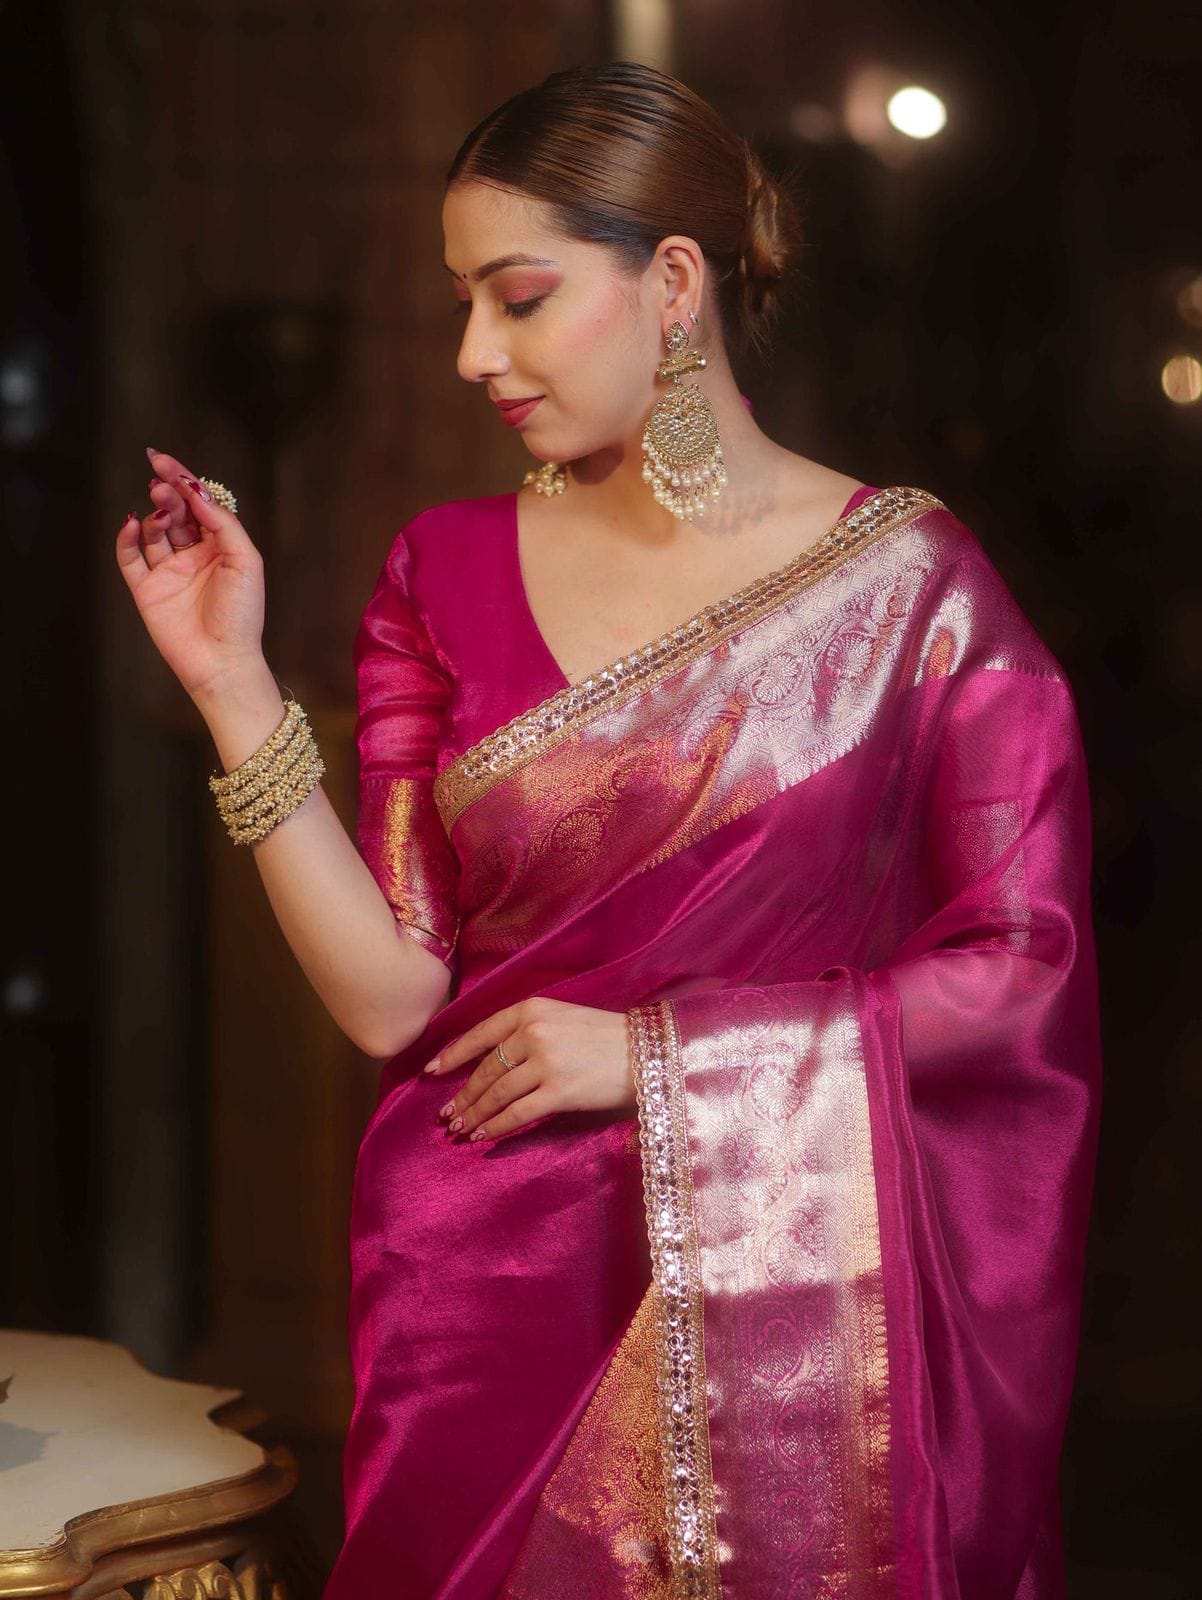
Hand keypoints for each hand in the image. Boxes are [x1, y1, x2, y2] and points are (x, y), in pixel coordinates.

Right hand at [114, 448, 266, 701]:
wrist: (223, 661)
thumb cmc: (242, 615)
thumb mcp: (245, 561)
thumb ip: (223, 523)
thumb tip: (196, 491)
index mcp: (221, 547)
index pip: (198, 504)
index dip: (182, 480)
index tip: (163, 460)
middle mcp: (193, 556)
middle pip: (175, 513)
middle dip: (167, 494)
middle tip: (161, 484)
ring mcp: (169, 573)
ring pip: (153, 531)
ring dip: (153, 514)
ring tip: (157, 510)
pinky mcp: (147, 591)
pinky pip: (130, 558)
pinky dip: (126, 539)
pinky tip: (132, 524)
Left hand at [425, 996, 635, 1143]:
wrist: (648, 1052)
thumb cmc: (607, 1037)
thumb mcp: (564, 1017)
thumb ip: (529, 1029)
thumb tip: (492, 1058)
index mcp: (532, 1009)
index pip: (480, 1033)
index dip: (452, 1055)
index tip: (432, 1072)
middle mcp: (534, 1032)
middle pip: (486, 1069)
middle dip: (462, 1095)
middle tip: (446, 1114)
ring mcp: (546, 1062)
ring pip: (496, 1093)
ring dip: (473, 1114)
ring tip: (459, 1128)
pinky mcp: (559, 1092)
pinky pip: (516, 1113)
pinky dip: (495, 1127)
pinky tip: (482, 1136)